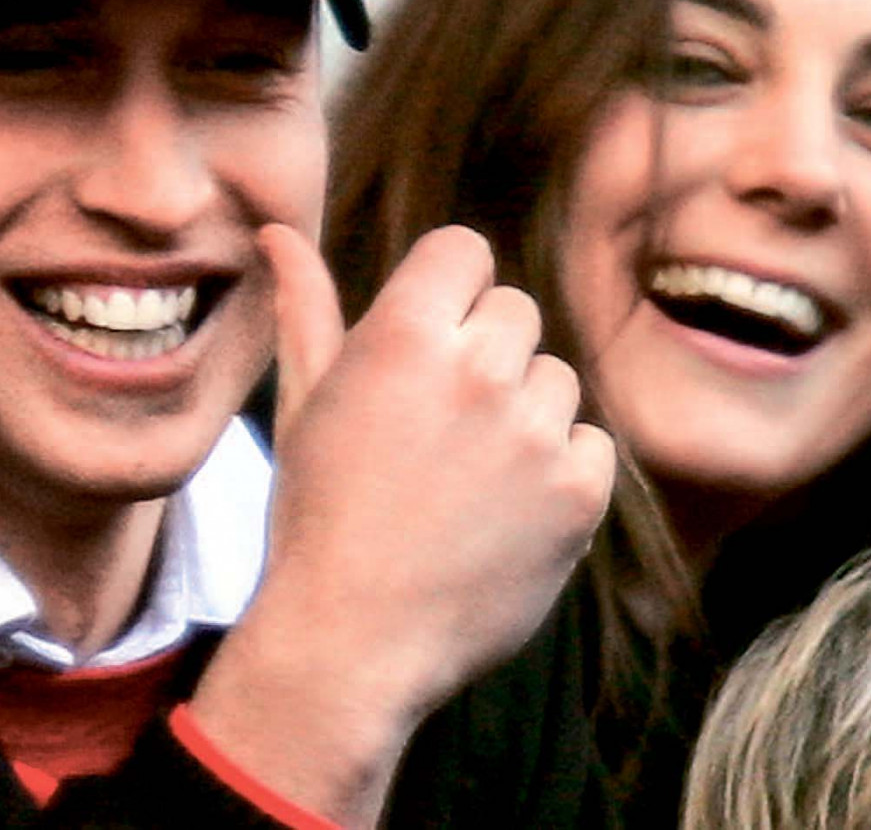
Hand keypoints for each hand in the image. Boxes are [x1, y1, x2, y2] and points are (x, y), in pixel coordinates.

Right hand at [190, 224, 613, 825]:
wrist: (352, 643)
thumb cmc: (318, 515)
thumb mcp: (303, 404)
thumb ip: (307, 307)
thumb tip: (280, 229)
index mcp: (405, 333)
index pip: (464, 251)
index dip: (447, 294)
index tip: (427, 345)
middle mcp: (480, 369)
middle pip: (515, 311)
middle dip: (484, 354)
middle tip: (438, 427)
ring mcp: (536, 430)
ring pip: (555, 378)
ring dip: (525, 414)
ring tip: (469, 478)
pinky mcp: (580, 491)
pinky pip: (591, 444)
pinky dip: (560, 473)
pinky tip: (505, 512)